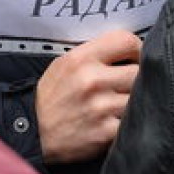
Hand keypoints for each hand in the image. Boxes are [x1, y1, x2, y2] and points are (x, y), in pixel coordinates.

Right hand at [35, 29, 142, 164]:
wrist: (33, 133)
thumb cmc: (52, 97)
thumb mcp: (64, 64)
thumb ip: (94, 54)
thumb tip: (128, 50)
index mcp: (81, 59)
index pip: (126, 40)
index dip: (137, 49)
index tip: (135, 59)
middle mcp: (92, 80)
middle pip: (139, 71)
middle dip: (138, 79)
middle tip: (129, 85)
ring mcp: (100, 107)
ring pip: (140, 98)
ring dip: (135, 102)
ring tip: (121, 105)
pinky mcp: (106, 133)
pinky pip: (133, 122)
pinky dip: (129, 123)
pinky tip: (117, 122)